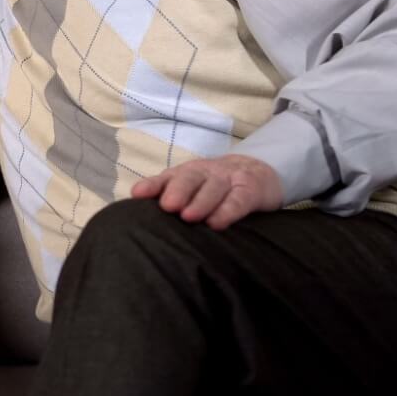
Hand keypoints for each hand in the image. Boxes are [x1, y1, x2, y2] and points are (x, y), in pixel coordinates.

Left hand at [131, 155, 282, 230]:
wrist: (259, 172)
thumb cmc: (215, 187)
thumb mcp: (193, 188)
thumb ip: (167, 194)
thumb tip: (137, 210)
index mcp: (188, 173)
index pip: (168, 177)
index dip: (153, 184)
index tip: (138, 194)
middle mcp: (207, 172)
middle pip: (190, 178)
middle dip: (177, 191)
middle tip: (167, 206)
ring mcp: (229, 178)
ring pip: (214, 188)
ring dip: (201, 201)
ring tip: (188, 216)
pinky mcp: (251, 189)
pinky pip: (239, 200)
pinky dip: (228, 211)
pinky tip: (217, 223)